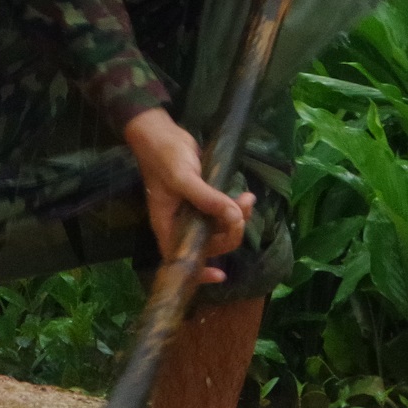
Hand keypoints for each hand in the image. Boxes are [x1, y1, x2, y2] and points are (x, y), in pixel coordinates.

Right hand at [122, 106, 250, 281]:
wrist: (160, 131)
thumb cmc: (163, 156)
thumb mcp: (183, 177)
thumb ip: (207, 198)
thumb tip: (233, 217)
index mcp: (167, 223)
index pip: (179, 257)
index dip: (199, 271)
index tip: (221, 275)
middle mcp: (179, 222)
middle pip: (208, 243)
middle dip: (230, 233)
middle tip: (243, 210)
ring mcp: (192, 211)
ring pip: (219, 227)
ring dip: (237, 219)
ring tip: (248, 198)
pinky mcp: (202, 198)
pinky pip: (222, 213)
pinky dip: (236, 209)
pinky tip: (245, 196)